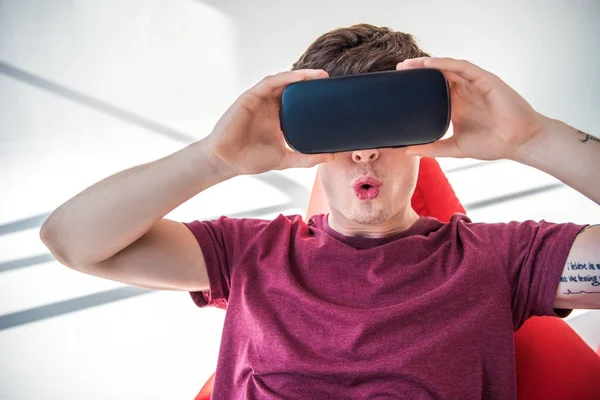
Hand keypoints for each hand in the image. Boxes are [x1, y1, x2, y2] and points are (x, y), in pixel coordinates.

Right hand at [204, 70, 333, 176]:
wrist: (227, 161)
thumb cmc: (252, 159)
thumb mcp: (286, 158)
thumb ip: (307, 158)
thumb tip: (332, 156)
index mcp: (279, 116)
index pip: (299, 100)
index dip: (314, 94)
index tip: (332, 93)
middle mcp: (270, 105)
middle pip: (292, 87)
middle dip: (310, 80)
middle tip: (329, 79)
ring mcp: (260, 99)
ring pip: (282, 81)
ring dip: (300, 75)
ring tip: (318, 75)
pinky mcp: (249, 97)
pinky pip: (268, 83)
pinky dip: (284, 78)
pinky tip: (297, 77)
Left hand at [397, 57, 545, 160]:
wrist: (519, 142)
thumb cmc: (493, 144)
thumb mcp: (455, 148)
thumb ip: (432, 148)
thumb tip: (407, 151)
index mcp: (456, 106)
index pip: (432, 91)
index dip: (416, 87)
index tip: (398, 88)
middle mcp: (464, 92)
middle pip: (436, 76)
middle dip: (417, 72)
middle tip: (398, 71)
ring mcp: (474, 84)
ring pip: (447, 68)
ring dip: (427, 64)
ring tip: (409, 64)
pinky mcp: (485, 79)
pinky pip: (462, 67)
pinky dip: (445, 64)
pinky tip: (430, 64)